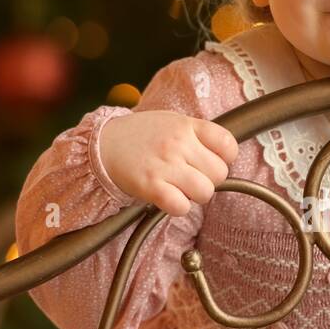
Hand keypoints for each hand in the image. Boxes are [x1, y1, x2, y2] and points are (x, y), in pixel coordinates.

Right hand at [98, 110, 238, 215]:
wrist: (101, 145)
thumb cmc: (140, 135)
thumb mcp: (171, 121)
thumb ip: (198, 133)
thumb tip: (225, 154)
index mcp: (186, 125)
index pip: (228, 145)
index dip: (225, 159)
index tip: (211, 162)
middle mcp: (178, 143)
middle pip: (220, 174)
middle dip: (209, 180)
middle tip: (191, 177)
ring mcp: (164, 165)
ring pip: (205, 192)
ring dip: (195, 196)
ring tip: (179, 188)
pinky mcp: (150, 186)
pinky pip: (181, 206)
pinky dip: (178, 207)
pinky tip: (168, 198)